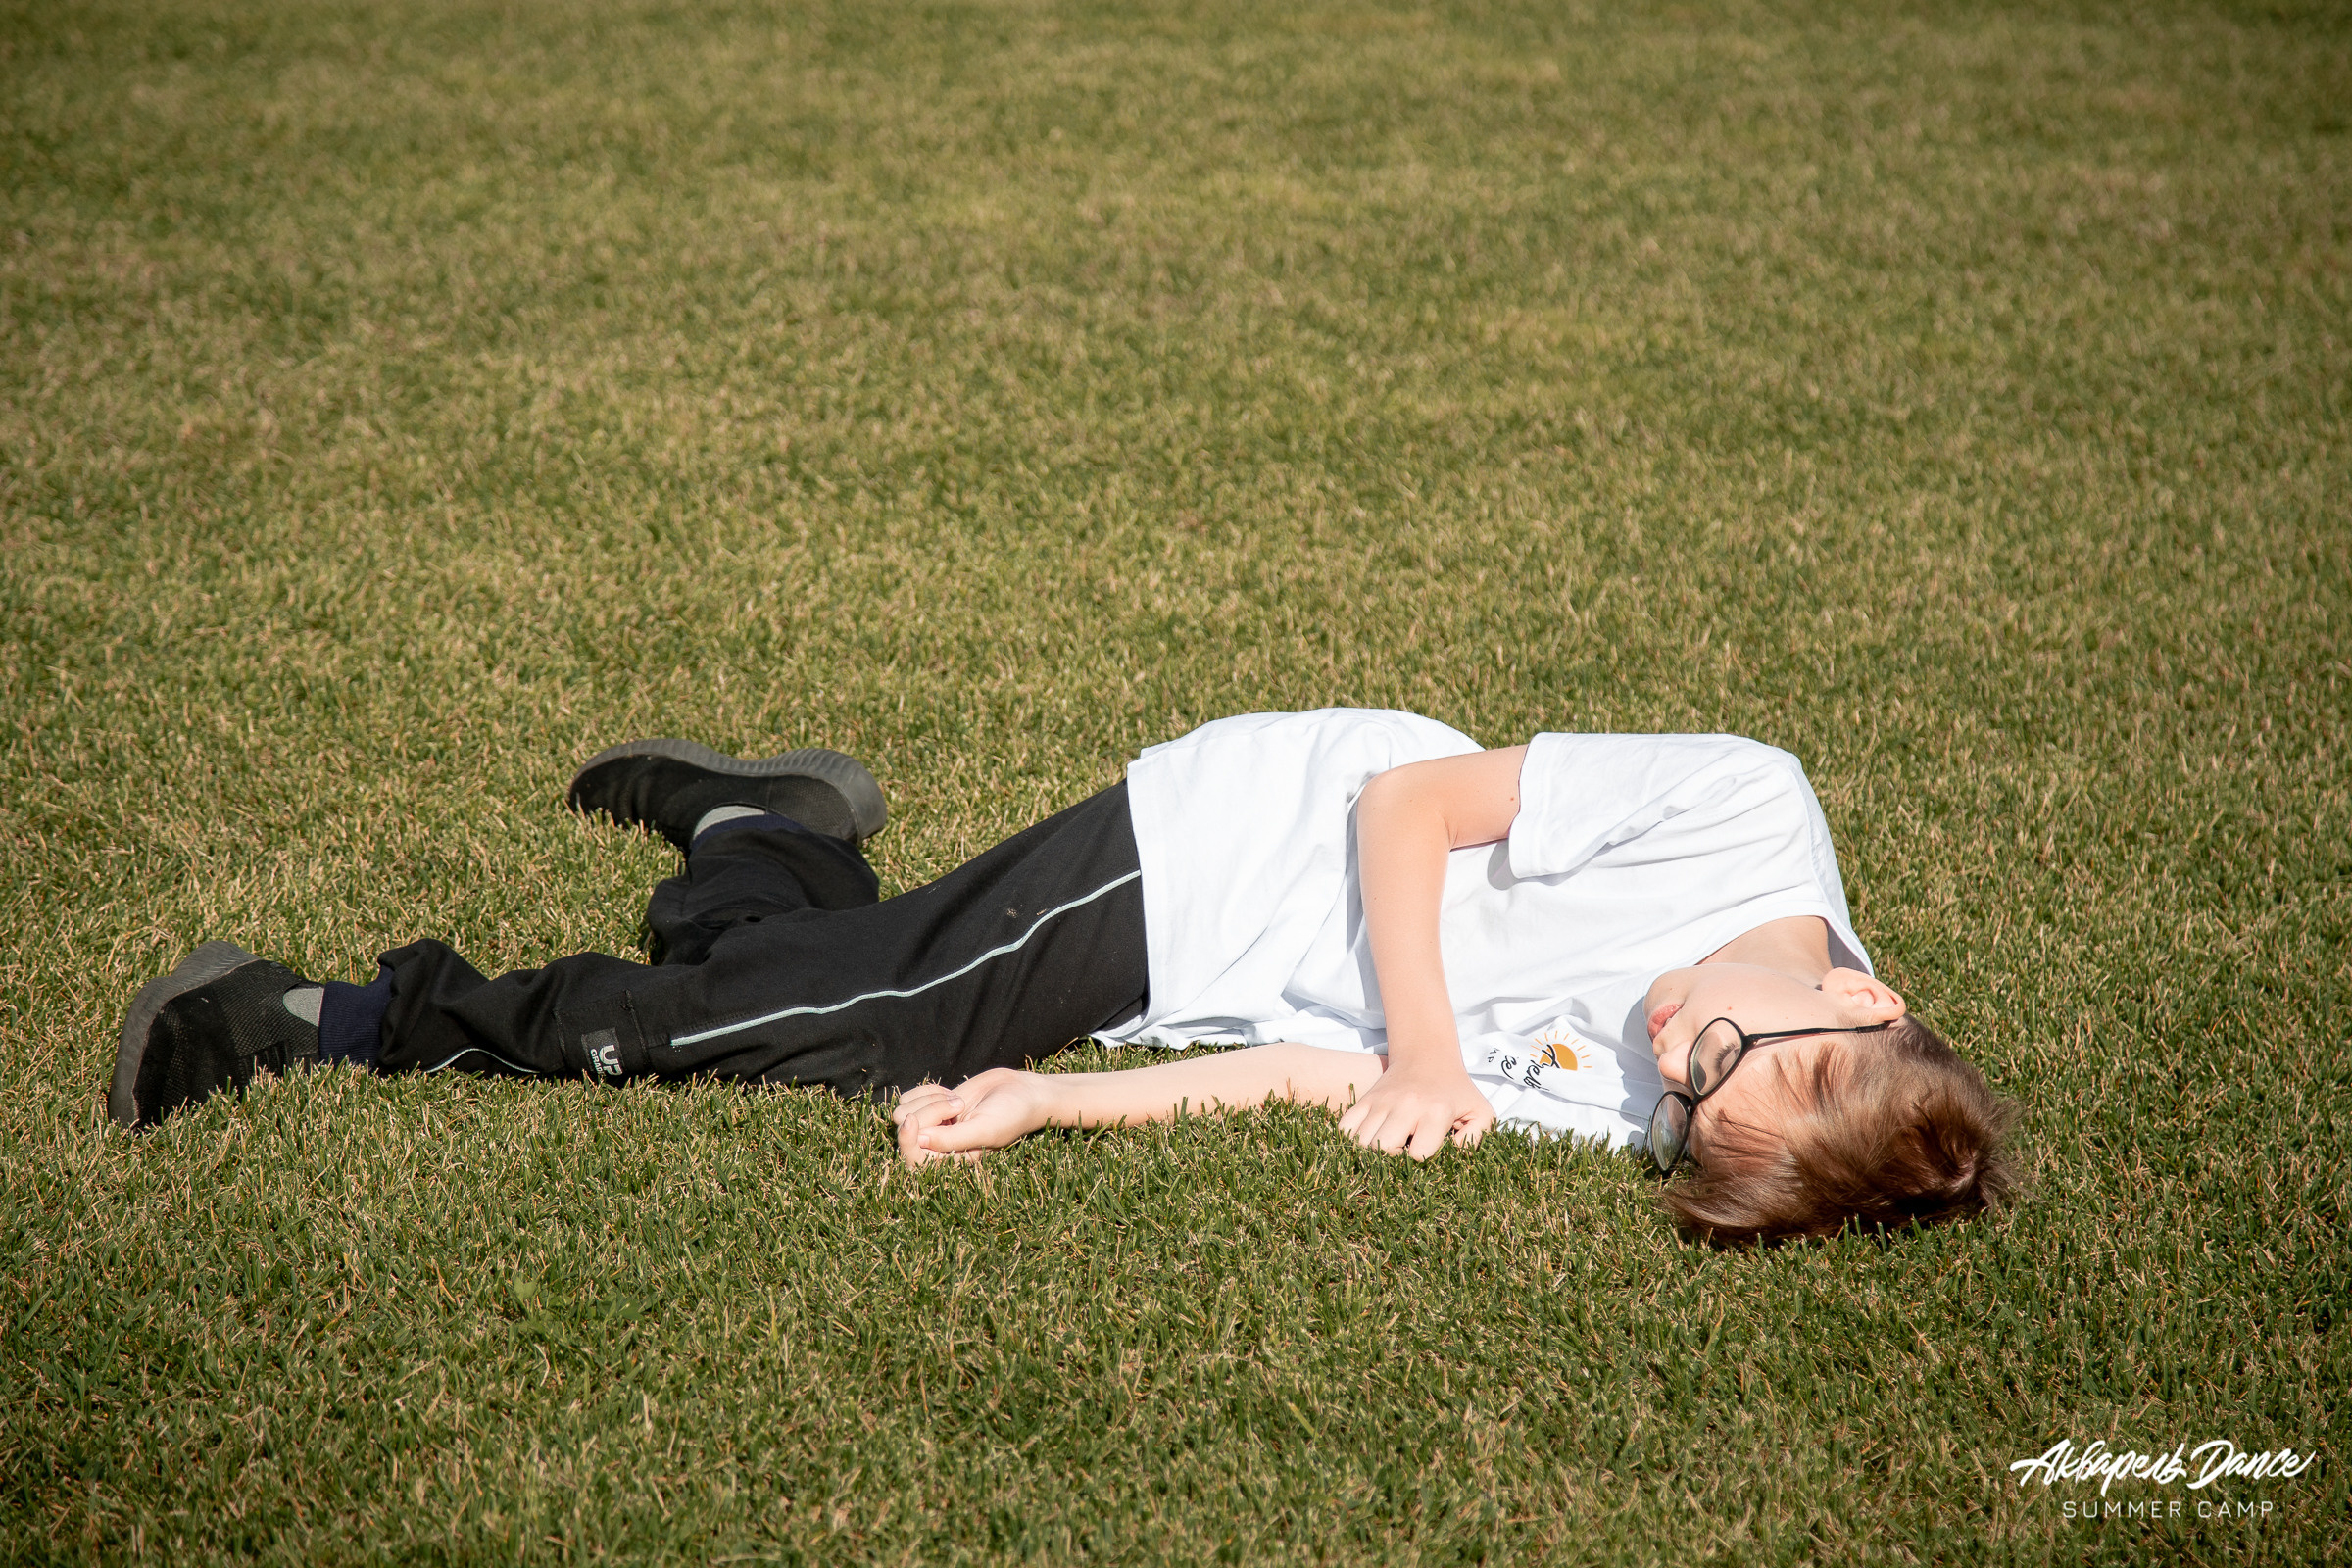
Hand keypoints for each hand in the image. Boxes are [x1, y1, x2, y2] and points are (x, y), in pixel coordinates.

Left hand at [892, 1068, 1054, 1166]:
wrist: (1022, 1091)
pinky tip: (949, 1092)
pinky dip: (927, 1090)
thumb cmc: (1010, 1115)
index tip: (913, 1120)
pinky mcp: (932, 1104)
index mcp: (950, 1161)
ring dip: (929, 1099)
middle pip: (905, 1130)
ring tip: (957, 1100)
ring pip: (904, 1111)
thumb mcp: (984, 1129)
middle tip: (958, 1105)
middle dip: (927, 1111)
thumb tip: (919, 1139)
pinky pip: (910, 1097)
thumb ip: (951, 1139)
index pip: (913, 1160)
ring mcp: (933, 1124)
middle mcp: (937, 1145)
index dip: (906, 1141)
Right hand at [1335, 1063, 1493, 1159]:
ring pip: (1360, 1142)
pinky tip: (1367, 1144)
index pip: (1417, 1154)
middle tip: (1401, 1158)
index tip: (1425, 1157)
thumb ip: (1477, 1139)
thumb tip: (1454, 1159)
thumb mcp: (1481, 1112)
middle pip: (1382, 1149)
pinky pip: (1345, 1128)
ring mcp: (1381, 1102)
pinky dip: (1350, 1142)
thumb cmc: (1456, 1092)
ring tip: (1386, 1153)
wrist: (1427, 1057)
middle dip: (1391, 1162)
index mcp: (1435, 1111)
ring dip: (1370, 1154)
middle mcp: (1405, 1105)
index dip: (1421, 1163)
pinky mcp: (1365, 1100)